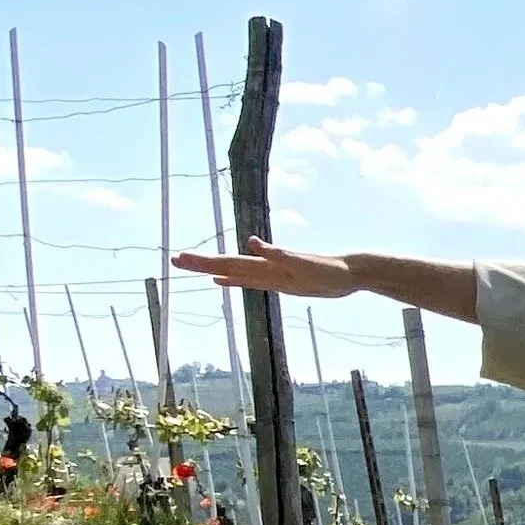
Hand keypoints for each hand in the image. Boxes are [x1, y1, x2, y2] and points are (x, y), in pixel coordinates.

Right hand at [171, 237, 353, 298]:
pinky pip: (250, 282)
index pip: (230, 262)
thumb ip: (278, 254)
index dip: (206, 262)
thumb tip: (252, 242)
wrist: (350, 274)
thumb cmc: (330, 270)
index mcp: (267, 263)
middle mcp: (265, 267)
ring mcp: (271, 274)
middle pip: (227, 265)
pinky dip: (234, 281)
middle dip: (201, 264)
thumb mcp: (304, 263)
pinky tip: (220, 281)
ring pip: (235, 273)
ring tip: (190, 267)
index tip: (183, 258)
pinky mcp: (280, 282)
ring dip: (212, 271)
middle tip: (174, 260)